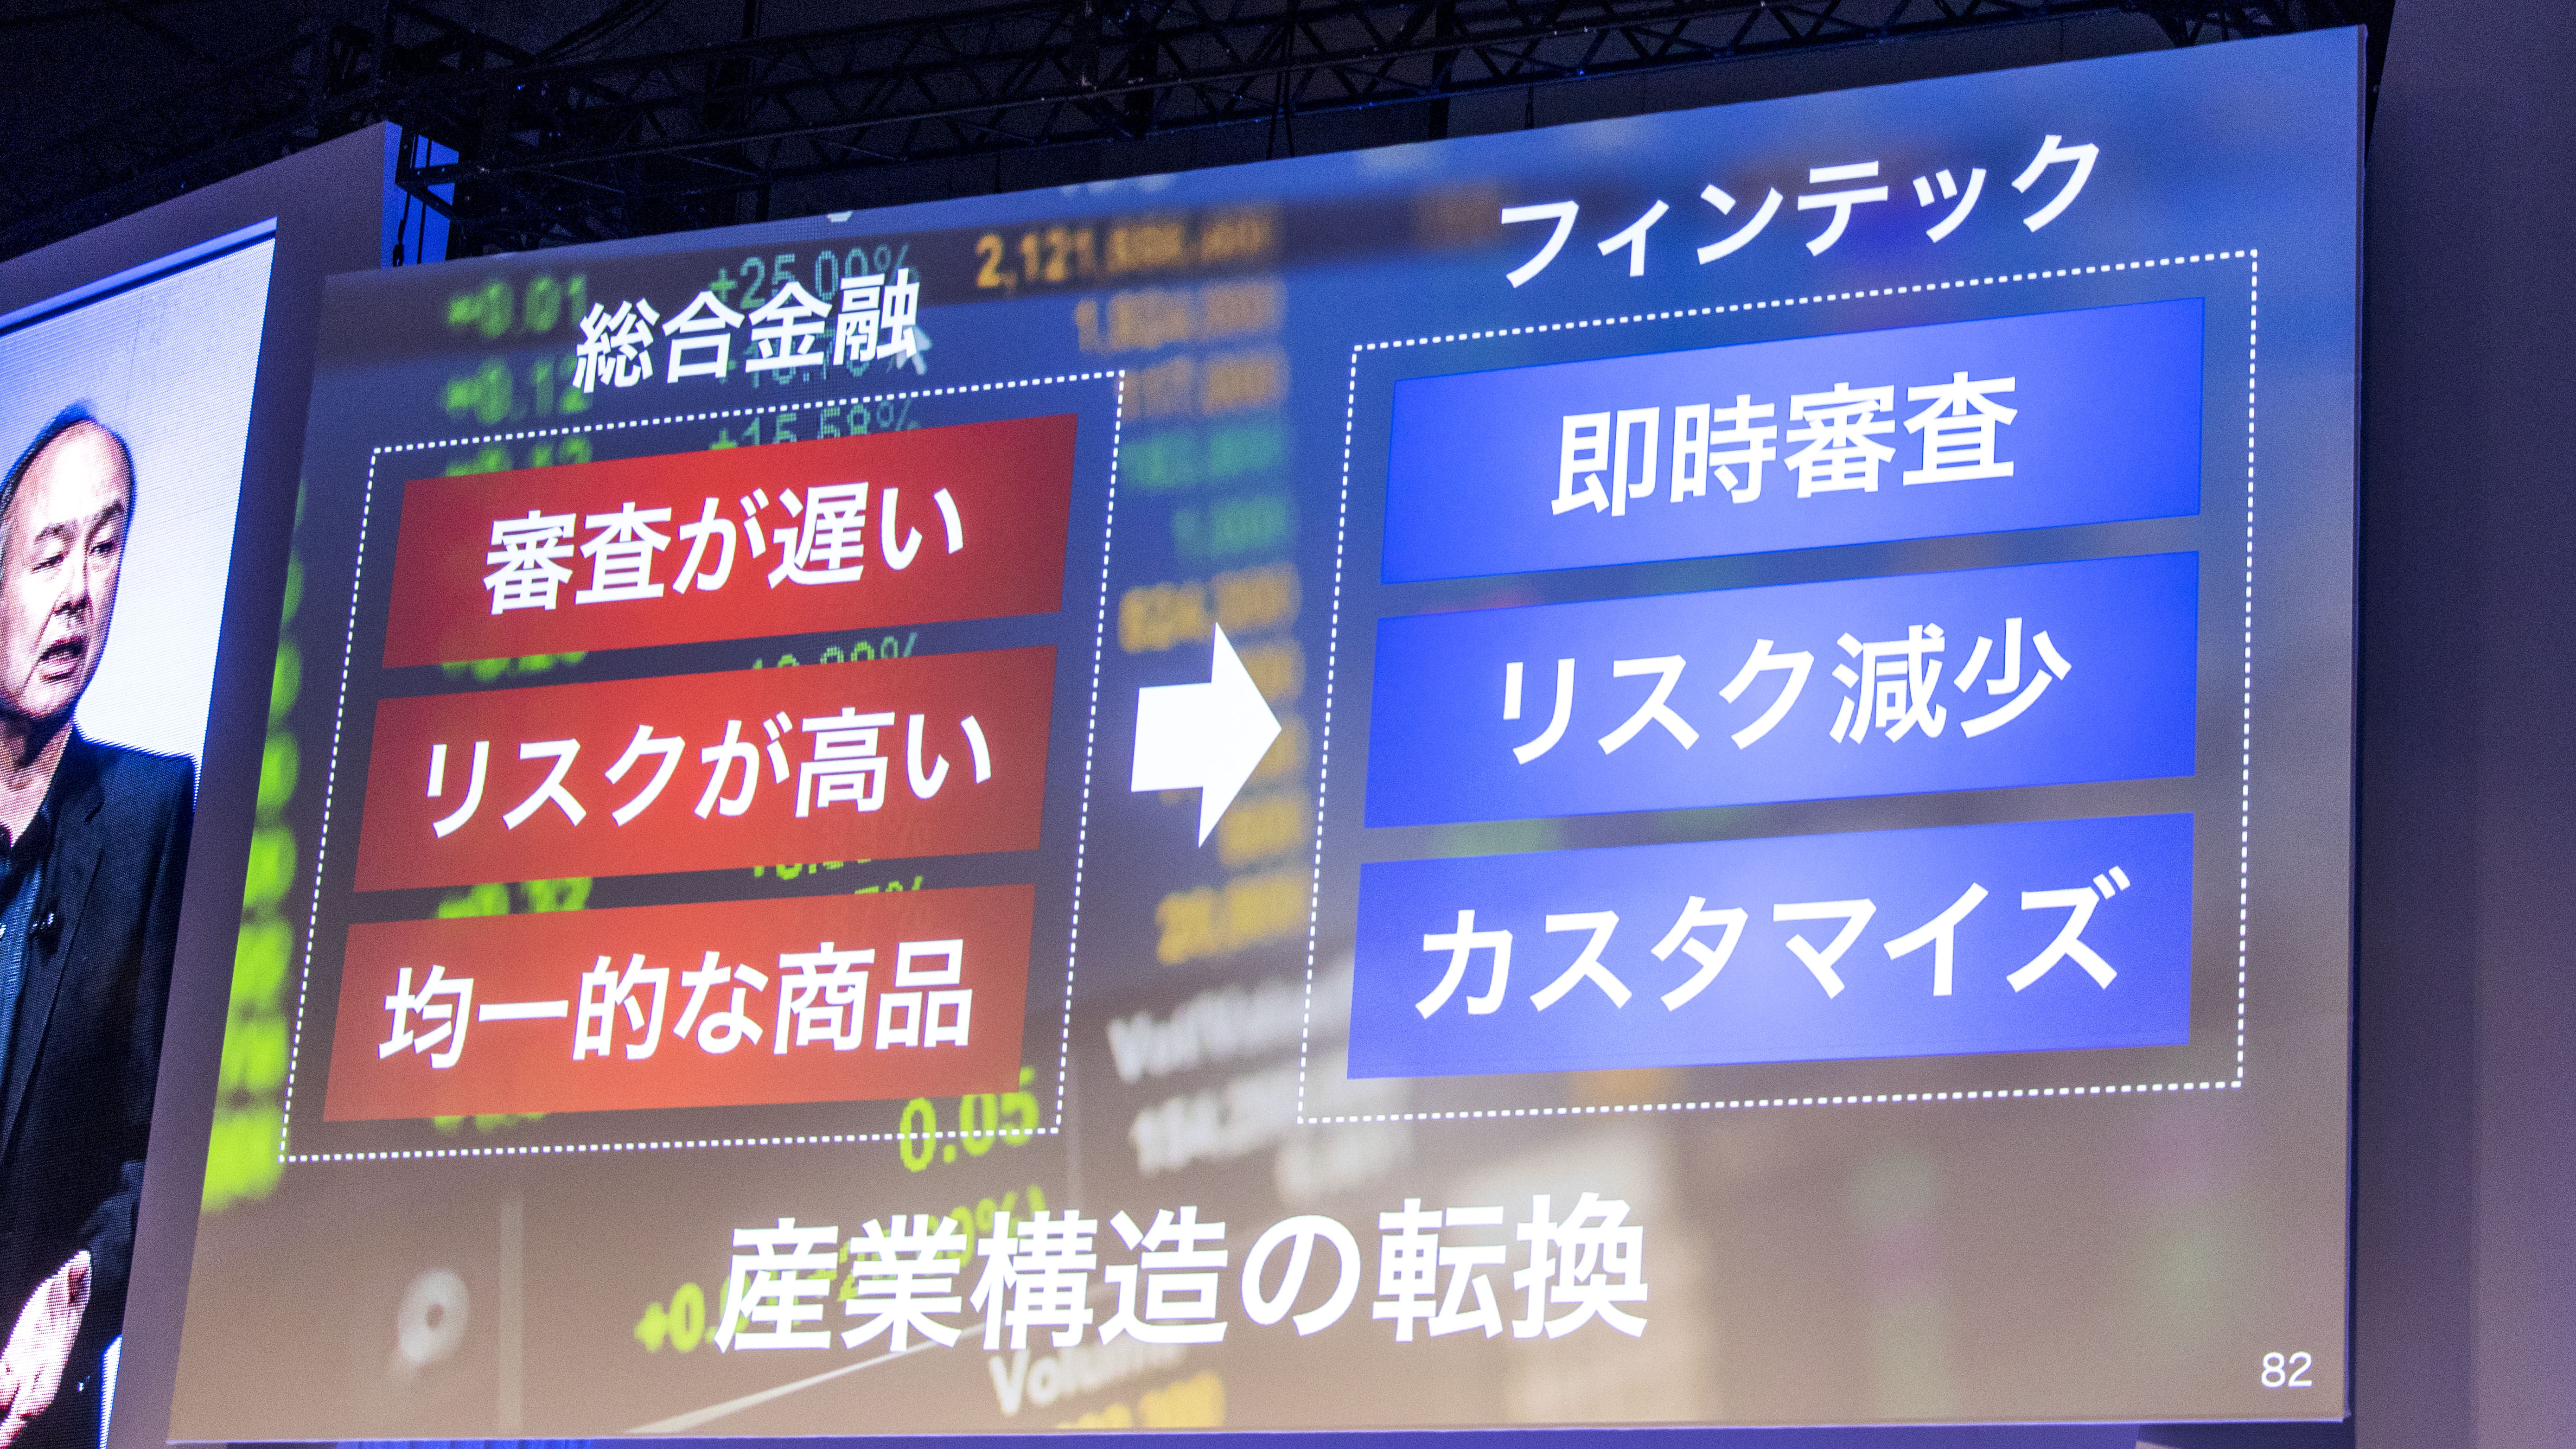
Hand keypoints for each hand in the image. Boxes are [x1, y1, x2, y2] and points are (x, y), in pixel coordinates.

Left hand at [0, 1251, 87, 1445]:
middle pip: (25, 1403)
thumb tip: (80, 1261)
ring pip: (6, 1399)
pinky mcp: (9, 1361)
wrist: (58, 1295)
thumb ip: (73, 1276)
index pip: (47, 1382)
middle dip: (12, 1426)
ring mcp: (21, 1366)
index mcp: (54, 1354)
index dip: (37, 1397)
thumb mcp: (69, 1284)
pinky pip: (0, 1382)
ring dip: (0, 1420)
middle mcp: (36, 1367)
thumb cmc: (66, 1291)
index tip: (27, 1411)